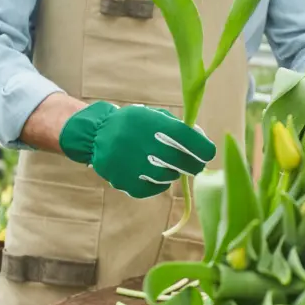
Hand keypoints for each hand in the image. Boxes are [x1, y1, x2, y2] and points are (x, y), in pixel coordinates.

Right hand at [59, 102, 215, 198]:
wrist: (96, 135)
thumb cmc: (134, 124)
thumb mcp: (154, 116)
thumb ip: (179, 128)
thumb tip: (203, 142)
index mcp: (153, 124)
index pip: (190, 141)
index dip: (204, 149)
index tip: (207, 152)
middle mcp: (144, 145)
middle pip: (183, 163)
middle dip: (193, 164)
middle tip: (195, 164)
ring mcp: (134, 166)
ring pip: (169, 177)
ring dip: (172, 172)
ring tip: (162, 163)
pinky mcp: (127, 183)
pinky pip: (154, 188)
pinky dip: (157, 182)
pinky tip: (149, 171)